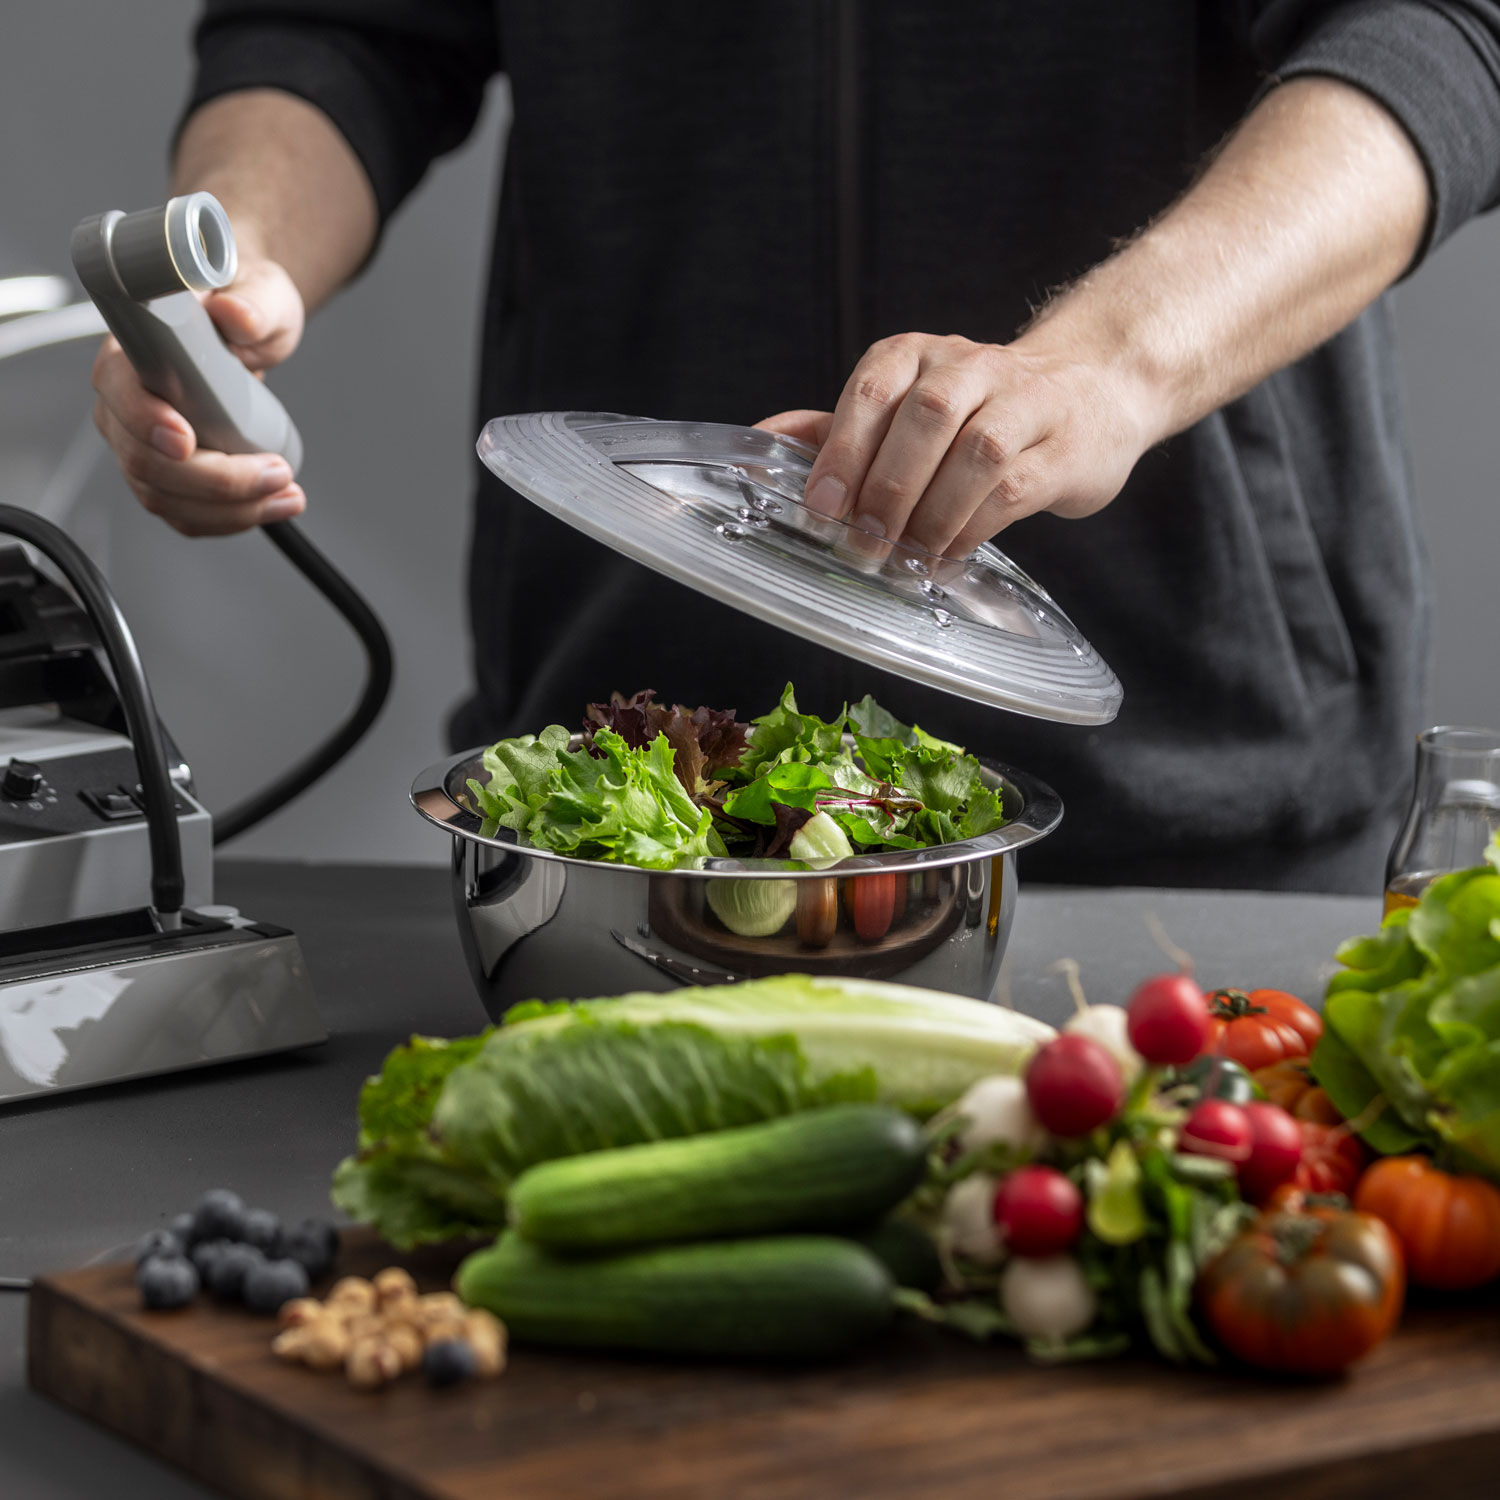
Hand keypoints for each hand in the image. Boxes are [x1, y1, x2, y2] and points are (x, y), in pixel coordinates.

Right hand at [91, 255, 307, 536]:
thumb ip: (252, 301)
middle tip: (274, 472)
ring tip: (287, 494)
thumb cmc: (239, 304)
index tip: (187, 439)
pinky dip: (230, 519)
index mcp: (130, 349)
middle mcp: (124, 402)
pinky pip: (185, 513)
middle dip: (214, 478)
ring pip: (164, 495)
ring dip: (231, 508)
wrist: (245, 327)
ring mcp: (140, 444)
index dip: (146, 420)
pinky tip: (271, 506)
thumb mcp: (259, 292)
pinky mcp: (166, 475)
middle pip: (144, 459)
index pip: (118, 390)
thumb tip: (238, 316)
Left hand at [757, 332, 1155, 557]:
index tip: (821, 506)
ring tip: (908, 557)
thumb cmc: (979, 408)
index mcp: (919, 354)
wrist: (1095, 388)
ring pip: (976, 452)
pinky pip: (1014, 489)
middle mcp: (972, 366)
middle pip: (926, 417)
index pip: (875, 389)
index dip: (844, 450)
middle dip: (887, 487)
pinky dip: (973, 529)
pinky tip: (949, 556)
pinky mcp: (1064, 447)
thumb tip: (761, 442)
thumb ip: (839, 426)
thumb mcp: (906, 405)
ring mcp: (1026, 401)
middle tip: (864, 543)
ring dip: (933, 514)